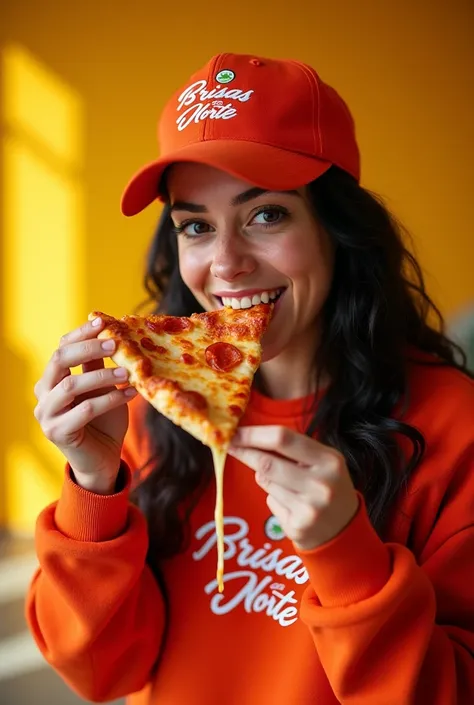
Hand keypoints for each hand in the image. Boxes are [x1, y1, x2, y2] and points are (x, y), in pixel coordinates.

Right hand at [33, 316, 137, 493]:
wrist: (102, 459)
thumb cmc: (104, 421)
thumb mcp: (102, 387)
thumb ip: (98, 365)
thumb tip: (109, 331)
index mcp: (51, 379)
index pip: (61, 347)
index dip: (81, 334)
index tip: (103, 321)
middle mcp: (43, 394)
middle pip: (59, 361)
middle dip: (88, 349)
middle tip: (114, 344)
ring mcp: (46, 414)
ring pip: (71, 386)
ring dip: (103, 376)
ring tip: (129, 373)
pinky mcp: (57, 433)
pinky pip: (85, 410)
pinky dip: (110, 399)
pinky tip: (131, 395)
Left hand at [228, 426, 358, 550]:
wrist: (344, 528)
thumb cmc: (326, 484)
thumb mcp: (321, 461)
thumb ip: (291, 449)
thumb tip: (247, 437)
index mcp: (329, 460)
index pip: (283, 438)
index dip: (253, 434)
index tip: (234, 432)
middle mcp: (321, 484)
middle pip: (267, 463)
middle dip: (245, 452)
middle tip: (230, 446)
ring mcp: (309, 508)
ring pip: (266, 482)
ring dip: (264, 476)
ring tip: (282, 481)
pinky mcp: (297, 527)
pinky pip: (270, 502)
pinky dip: (272, 497)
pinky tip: (290, 503)